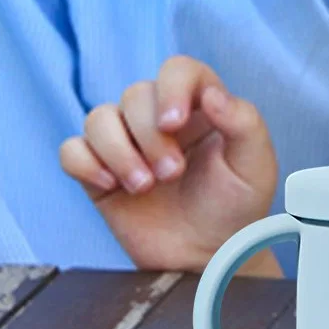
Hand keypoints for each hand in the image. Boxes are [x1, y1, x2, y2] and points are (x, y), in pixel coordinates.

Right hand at [58, 56, 279, 272]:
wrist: (208, 258)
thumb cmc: (236, 208)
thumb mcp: (256, 165)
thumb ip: (243, 122)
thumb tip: (212, 93)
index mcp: (200, 106)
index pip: (178, 70)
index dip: (171, 88)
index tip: (173, 123)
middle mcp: (160, 118)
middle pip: (135, 94)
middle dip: (149, 137)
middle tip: (172, 174)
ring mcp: (127, 144)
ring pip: (98, 117)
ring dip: (117, 151)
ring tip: (143, 186)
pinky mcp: (100, 173)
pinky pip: (72, 150)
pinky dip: (84, 163)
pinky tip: (110, 186)